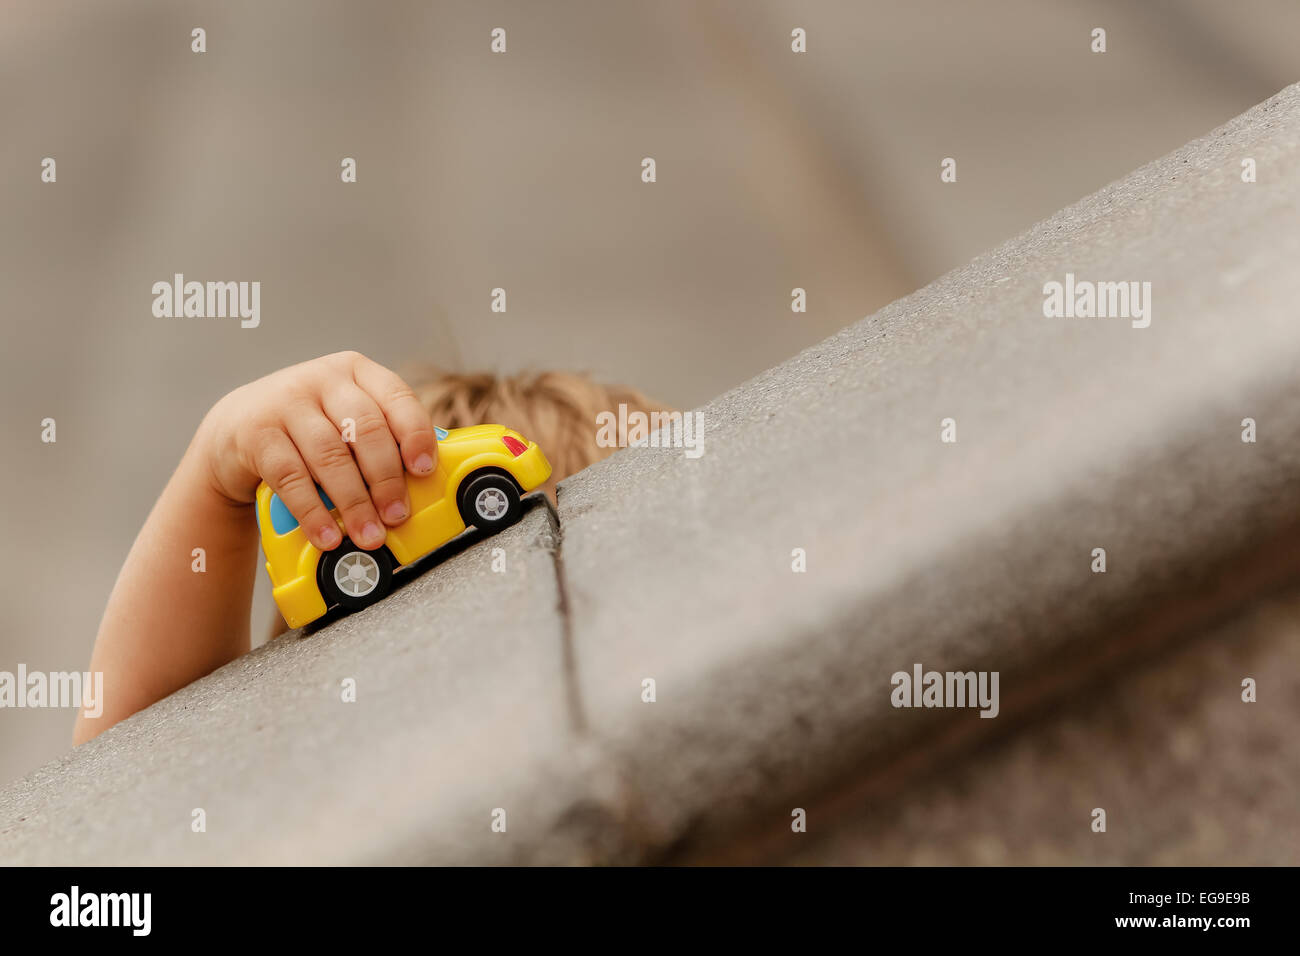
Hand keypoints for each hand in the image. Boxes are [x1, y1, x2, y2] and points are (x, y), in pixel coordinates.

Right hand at [196, 351, 437, 550]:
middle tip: (397, 516)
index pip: (397, 397)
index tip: (424, 470)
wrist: (235, 428)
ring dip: (354, 502)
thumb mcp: (345, 418)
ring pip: (331, 456)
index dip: (415, 434)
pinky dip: (313, 512)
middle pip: (366, 430)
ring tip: (368, 535)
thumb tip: (425, 484)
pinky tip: (328, 535)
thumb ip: (381, 438)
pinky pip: (291, 478)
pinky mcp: (256, 433)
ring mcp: (286, 403)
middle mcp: (322, 379)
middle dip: (387, 479)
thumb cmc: (308, 429)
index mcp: (356, 371)